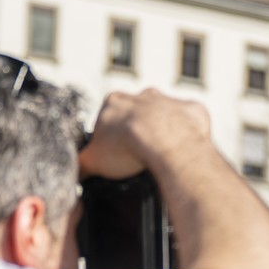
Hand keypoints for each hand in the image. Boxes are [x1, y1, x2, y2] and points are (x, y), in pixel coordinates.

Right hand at [78, 88, 212, 179]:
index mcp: (114, 102)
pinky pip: (191, 121)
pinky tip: (184, 151)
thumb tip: (75, 173)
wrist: (166, 143)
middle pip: (137, 114)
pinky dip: (189, 135)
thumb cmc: (128, 147)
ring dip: (164, 132)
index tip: (116, 154)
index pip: (108, 118)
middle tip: (139, 156)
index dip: (111, 138)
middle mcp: (142, 96)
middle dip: (138, 132)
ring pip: (166, 115)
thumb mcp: (93, 160)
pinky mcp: (193, 111)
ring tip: (162, 155)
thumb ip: (81, 164)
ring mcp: (169, 101)